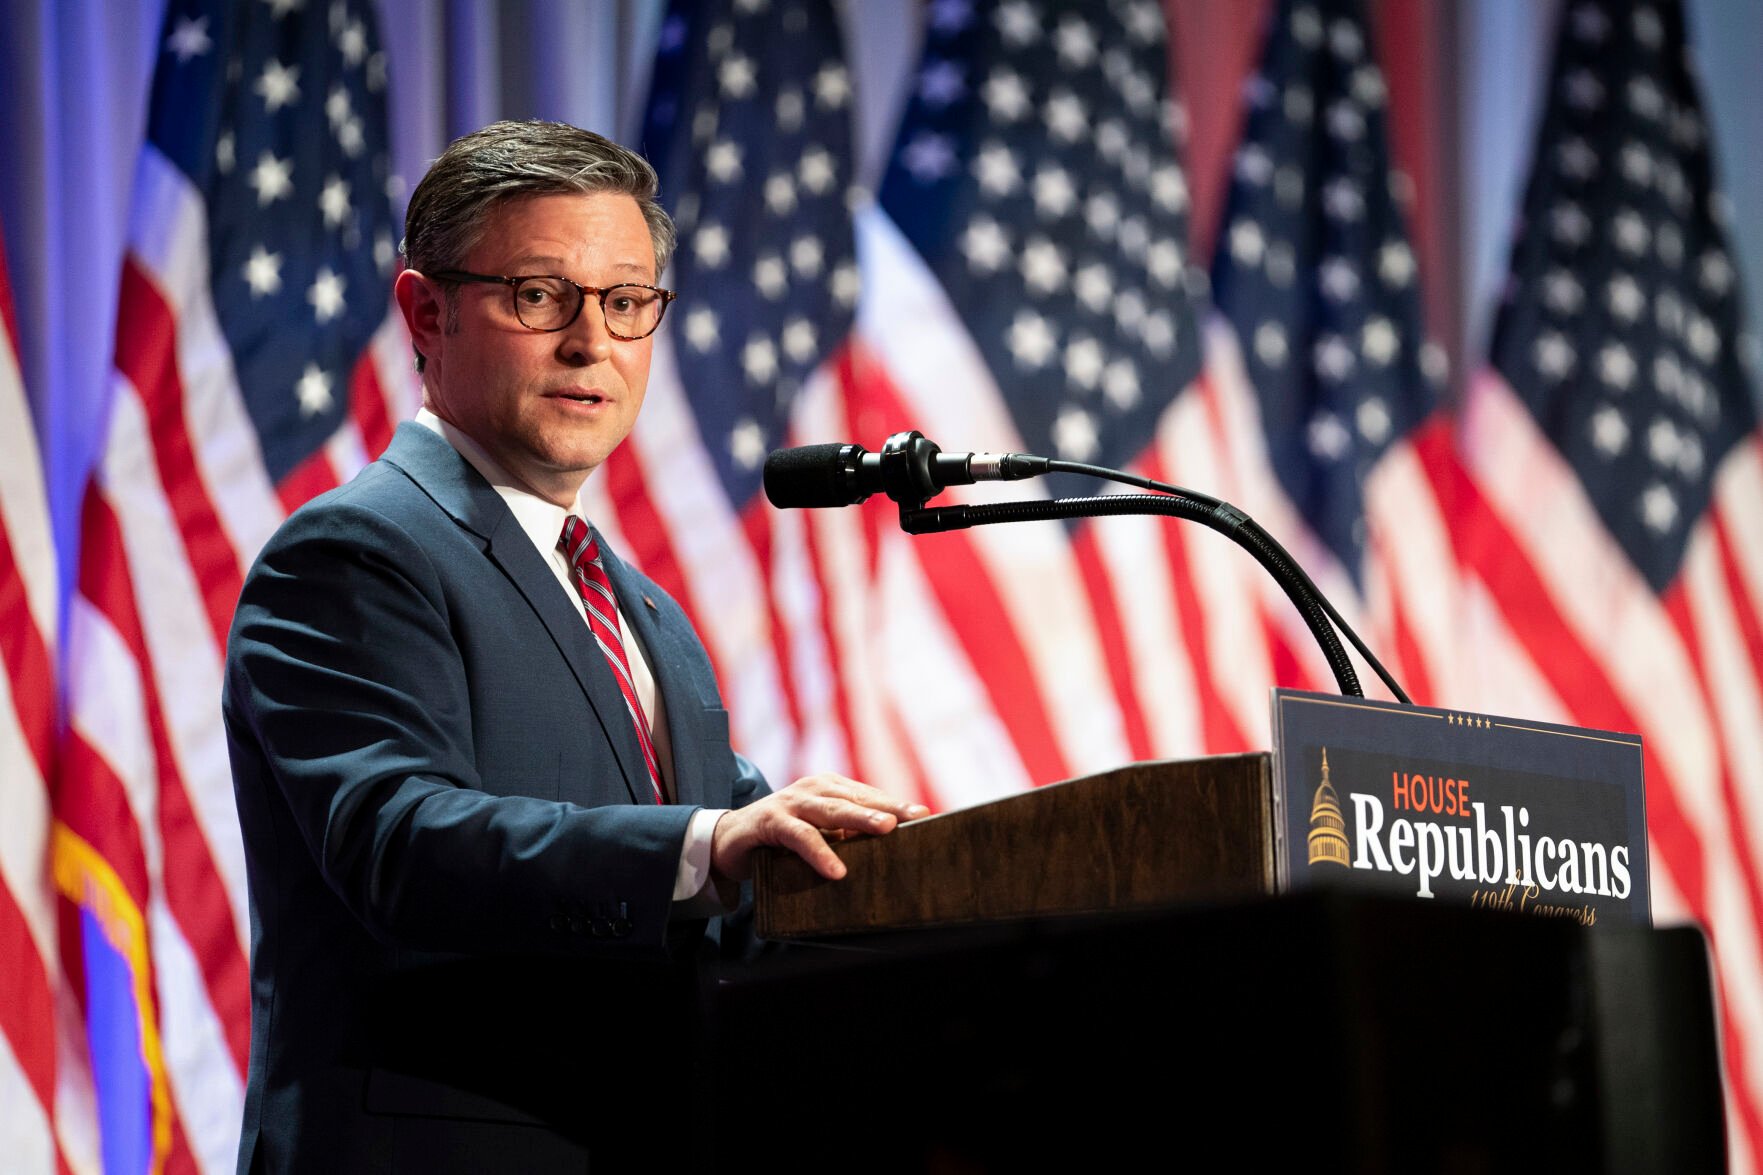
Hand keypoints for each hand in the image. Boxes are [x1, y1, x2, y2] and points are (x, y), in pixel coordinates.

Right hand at [710, 774, 927, 882]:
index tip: (928, 815)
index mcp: (829, 788)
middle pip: (857, 798)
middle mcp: (813, 789)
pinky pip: (799, 837)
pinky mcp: (771, 821)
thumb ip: (847, 837)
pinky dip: (819, 852)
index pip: (869, 795)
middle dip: (889, 806)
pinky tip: (836, 870)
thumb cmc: (782, 839)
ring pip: (832, 810)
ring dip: (861, 819)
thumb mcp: (819, 834)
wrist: (727, 839)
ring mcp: (791, 802)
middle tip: (918, 815)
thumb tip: (889, 854)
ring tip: (888, 830)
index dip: (897, 804)